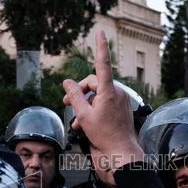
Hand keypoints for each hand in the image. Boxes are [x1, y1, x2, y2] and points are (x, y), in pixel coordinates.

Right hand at [62, 30, 142, 173]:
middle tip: (66, 104)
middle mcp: (117, 94)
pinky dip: (93, 112)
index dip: (100, 47)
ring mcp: (120, 102)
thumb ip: (74, 96)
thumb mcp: (84, 115)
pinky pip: (104, 105)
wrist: (121, 154)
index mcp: (109, 92)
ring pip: (97, 96)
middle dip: (79, 92)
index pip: (103, 64)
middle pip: (93, 84)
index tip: (100, 32)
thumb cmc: (104, 136)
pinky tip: (83, 125)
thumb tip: (67, 82)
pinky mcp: (121, 110)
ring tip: (76, 122)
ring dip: (84, 106)